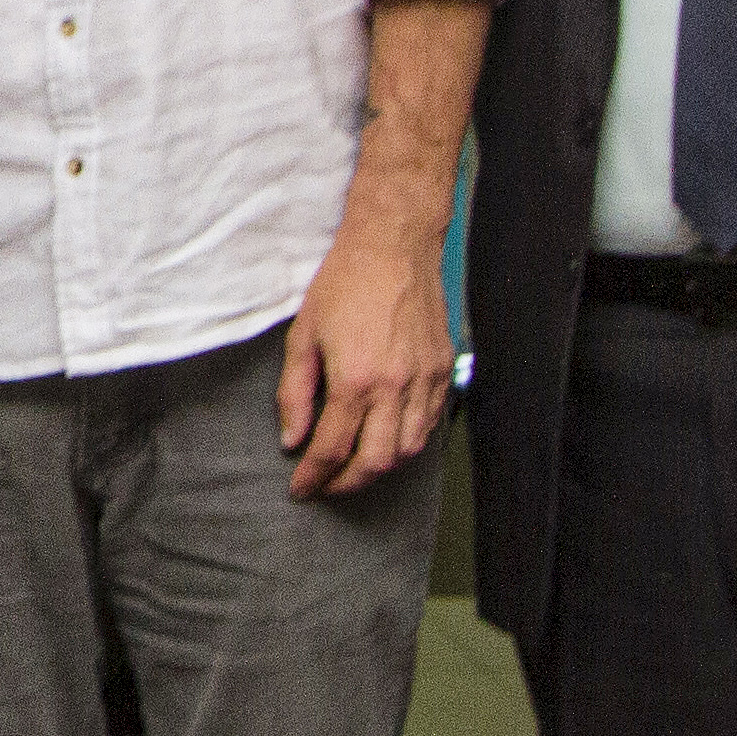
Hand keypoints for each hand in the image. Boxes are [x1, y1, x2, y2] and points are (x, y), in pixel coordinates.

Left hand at [276, 221, 454, 496]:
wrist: (393, 245)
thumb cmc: (344, 284)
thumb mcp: (303, 336)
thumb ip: (295, 394)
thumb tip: (292, 439)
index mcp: (355, 378)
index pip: (332, 449)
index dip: (313, 477)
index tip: (301, 490)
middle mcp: (395, 386)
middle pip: (376, 462)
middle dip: (347, 484)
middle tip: (326, 485)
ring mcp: (425, 379)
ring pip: (408, 450)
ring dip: (380, 467)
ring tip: (354, 465)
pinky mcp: (444, 369)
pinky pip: (431, 423)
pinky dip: (408, 441)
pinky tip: (386, 438)